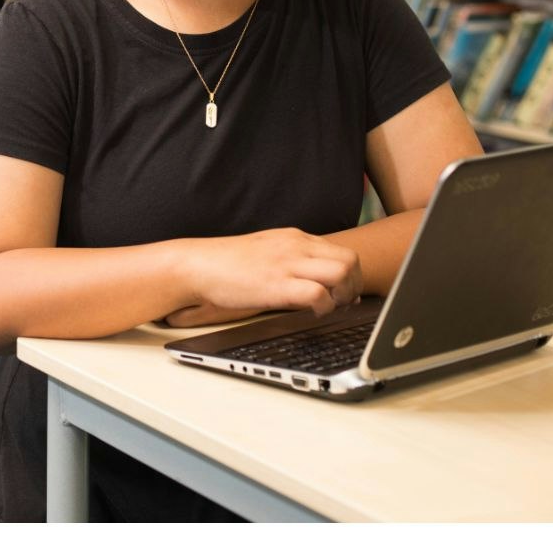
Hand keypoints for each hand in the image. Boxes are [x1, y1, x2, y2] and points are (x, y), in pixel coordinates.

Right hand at [169, 229, 361, 325]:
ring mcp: (287, 264)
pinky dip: (323, 308)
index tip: (345, 293)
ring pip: (342, 273)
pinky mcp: (277, 284)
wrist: (198, 265)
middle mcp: (296, 246)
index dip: (351, 276)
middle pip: (351, 260)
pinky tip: (311, 313)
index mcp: (294, 238)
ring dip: (343, 295)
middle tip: (342, 303)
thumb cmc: (228, 264)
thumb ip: (291, 259)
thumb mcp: (267, 251)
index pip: (342, 251)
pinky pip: (318, 295)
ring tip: (329, 307)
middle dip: (354, 286)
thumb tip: (313, 280)